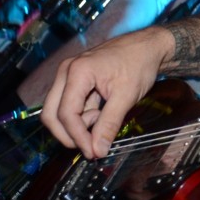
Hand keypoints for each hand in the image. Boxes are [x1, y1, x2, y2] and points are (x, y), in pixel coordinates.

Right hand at [40, 28, 171, 158]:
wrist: (148, 46)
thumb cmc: (139, 64)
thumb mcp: (126, 97)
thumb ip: (109, 124)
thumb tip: (98, 150)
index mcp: (78, 72)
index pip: (66, 114)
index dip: (78, 137)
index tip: (93, 152)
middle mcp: (67, 72)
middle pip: (51, 114)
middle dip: (68, 135)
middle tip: (91, 146)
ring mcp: (69, 75)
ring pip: (58, 111)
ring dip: (77, 125)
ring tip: (102, 120)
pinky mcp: (75, 80)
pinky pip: (69, 105)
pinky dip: (81, 116)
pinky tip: (101, 114)